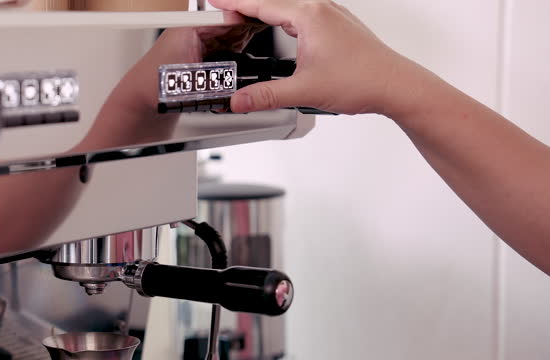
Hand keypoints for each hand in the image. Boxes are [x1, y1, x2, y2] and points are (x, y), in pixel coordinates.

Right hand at [209, 0, 424, 115]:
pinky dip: (285, 19)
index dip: (234, 4)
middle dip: (247, 7)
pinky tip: (281, 31)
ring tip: (246, 21)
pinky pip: (304, 15)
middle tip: (224, 13)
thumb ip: (265, 96)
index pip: (261, 5)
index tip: (215, 2)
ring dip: (267, 13)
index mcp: (308, 16)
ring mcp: (331, 15)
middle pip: (273, 3)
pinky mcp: (338, 25)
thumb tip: (239, 100)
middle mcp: (321, 9)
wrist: (394, 85)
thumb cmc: (361, 80)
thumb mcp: (303, 91)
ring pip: (289, 8)